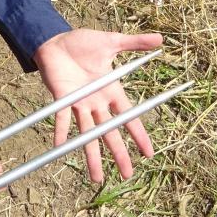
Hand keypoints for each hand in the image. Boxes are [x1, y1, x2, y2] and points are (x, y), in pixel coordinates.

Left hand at [33, 29, 162, 182]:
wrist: (55, 38)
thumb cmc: (83, 42)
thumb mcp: (112, 41)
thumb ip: (135, 43)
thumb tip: (161, 39)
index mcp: (111, 90)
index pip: (128, 117)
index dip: (138, 135)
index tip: (149, 153)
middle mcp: (96, 102)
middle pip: (110, 132)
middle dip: (119, 154)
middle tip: (127, 175)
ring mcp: (79, 103)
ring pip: (88, 133)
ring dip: (92, 154)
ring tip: (96, 178)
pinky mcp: (62, 99)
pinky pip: (62, 118)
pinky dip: (61, 132)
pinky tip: (60, 148)